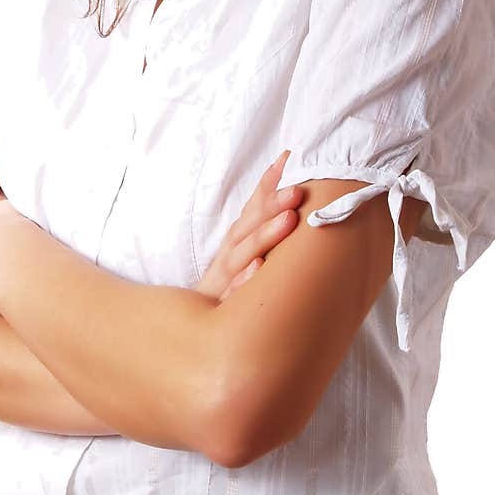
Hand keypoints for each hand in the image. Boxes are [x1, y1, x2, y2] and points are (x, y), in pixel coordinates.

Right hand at [196, 150, 301, 302]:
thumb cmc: (231, 292)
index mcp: (237, 243)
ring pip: (242, 255)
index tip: (289, 158)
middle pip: (248, 226)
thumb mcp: (245, 259)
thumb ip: (263, 231)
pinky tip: (257, 270)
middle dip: (272, 205)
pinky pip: (232, 295)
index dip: (269, 184)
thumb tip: (294, 203)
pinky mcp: (218, 308)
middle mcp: (229, 256)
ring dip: (264, 235)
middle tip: (297, 189)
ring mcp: (222, 281)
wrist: (198, 335)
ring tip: (289, 219)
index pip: (253, 208)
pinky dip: (243, 281)